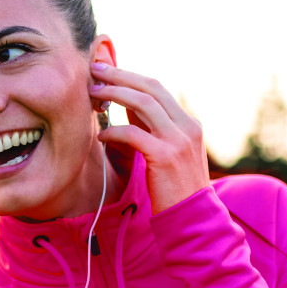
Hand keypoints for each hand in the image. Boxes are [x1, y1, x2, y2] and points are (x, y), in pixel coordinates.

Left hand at [89, 62, 209, 213]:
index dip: (130, 76)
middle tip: (94, 69)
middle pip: (151, 87)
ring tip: (93, 92)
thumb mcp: (168, 152)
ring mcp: (179, 140)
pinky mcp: (165, 157)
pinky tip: (101, 135)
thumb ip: (151, 128)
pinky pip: (133, 134)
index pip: (157, 88)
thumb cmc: (174, 188)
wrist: (193, 218)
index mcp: (189, 123)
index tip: (107, 70)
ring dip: (114, 93)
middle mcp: (187, 126)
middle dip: (120, 75)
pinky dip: (114, 130)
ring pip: (143, 103)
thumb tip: (125, 103)